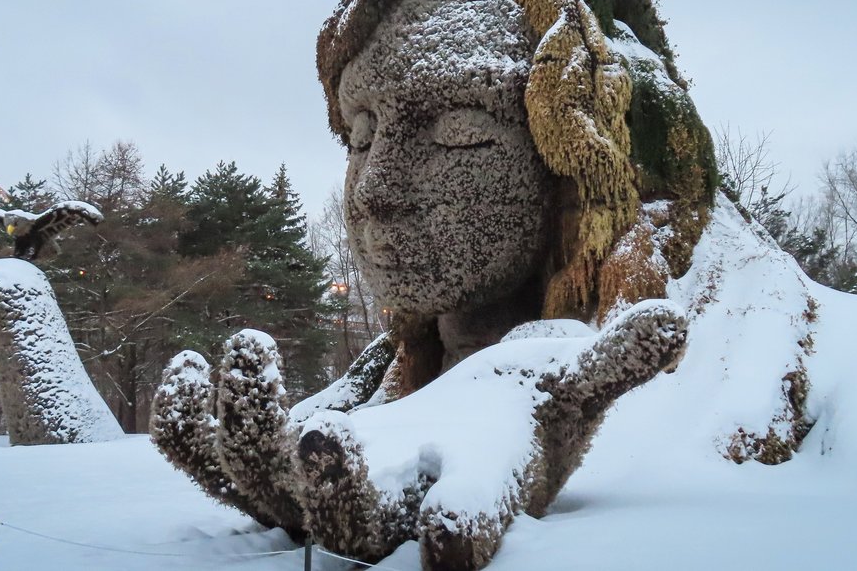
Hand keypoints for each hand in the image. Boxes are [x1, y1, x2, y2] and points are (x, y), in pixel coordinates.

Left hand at [152, 301, 685, 569]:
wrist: (456, 439)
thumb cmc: (521, 414)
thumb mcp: (568, 388)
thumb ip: (611, 363)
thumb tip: (673, 321)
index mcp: (470, 498)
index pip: (470, 531)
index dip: (465, 531)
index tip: (458, 535)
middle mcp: (393, 517)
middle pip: (354, 528)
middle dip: (337, 493)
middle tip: (326, 438)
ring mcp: (324, 500)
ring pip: (271, 494)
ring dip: (247, 433)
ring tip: (237, 351)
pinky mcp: (276, 472)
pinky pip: (221, 467)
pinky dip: (194, 432)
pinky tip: (183, 371)